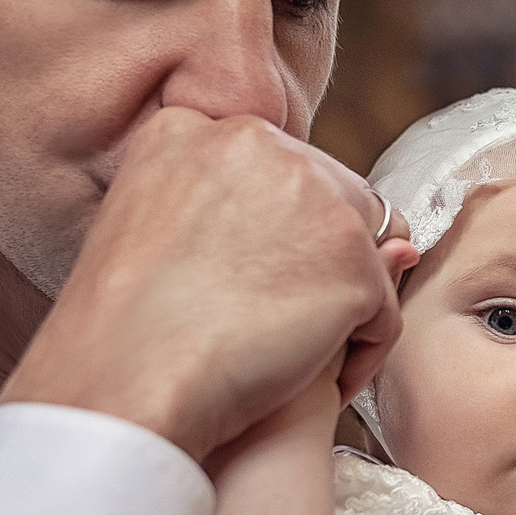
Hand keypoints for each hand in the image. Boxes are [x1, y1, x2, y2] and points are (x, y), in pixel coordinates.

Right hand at [3, 107, 414, 460]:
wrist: (121, 382)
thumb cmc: (122, 338)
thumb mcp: (150, 236)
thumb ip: (238, 215)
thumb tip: (394, 242)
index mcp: (192, 129)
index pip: (276, 171)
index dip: (276, 237)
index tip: (245, 288)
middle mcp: (258, 142)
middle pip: (335, 201)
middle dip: (322, 268)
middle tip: (276, 331)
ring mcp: (313, 196)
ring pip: (367, 254)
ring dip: (344, 309)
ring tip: (296, 361)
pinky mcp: (351, 258)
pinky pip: (382, 313)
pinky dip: (359, 356)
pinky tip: (316, 385)